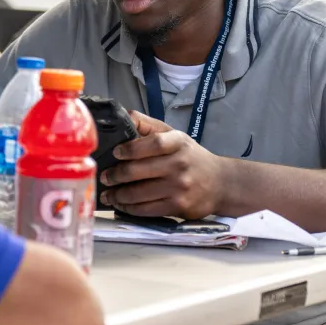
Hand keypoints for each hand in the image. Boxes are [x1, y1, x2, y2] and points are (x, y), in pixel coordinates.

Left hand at [99, 111, 226, 219]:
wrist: (220, 183)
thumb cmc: (191, 157)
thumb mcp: (175, 136)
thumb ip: (148, 126)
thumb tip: (122, 115)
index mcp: (178, 142)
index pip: (152, 143)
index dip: (130, 148)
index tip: (116, 152)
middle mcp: (180, 164)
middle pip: (139, 170)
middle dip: (116, 175)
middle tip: (105, 176)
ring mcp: (179, 187)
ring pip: (139, 193)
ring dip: (118, 195)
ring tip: (108, 194)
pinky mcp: (178, 206)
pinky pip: (147, 209)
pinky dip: (130, 208)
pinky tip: (122, 205)